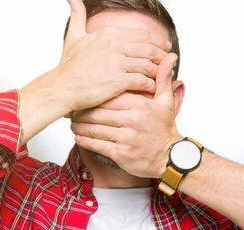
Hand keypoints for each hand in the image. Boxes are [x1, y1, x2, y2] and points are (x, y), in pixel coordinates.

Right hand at [54, 0, 172, 111]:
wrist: (61, 88)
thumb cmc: (68, 66)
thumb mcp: (74, 36)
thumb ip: (78, 15)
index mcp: (108, 34)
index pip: (142, 35)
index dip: (157, 41)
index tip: (166, 47)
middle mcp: (114, 45)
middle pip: (149, 49)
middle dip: (162, 56)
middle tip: (170, 62)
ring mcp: (116, 63)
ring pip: (148, 65)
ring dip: (159, 72)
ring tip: (164, 77)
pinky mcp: (118, 81)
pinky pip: (143, 81)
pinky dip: (151, 85)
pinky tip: (153, 88)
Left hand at [71, 53, 180, 177]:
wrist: (170, 158)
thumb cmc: (164, 129)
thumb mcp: (166, 102)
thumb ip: (163, 78)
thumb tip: (170, 56)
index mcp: (139, 104)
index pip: (109, 96)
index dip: (93, 97)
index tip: (84, 96)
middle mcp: (131, 120)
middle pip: (97, 112)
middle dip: (82, 113)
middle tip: (73, 111)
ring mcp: (125, 137)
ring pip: (94, 129)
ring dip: (80, 127)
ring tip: (73, 124)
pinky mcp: (121, 153)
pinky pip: (96, 145)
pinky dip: (84, 141)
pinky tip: (79, 138)